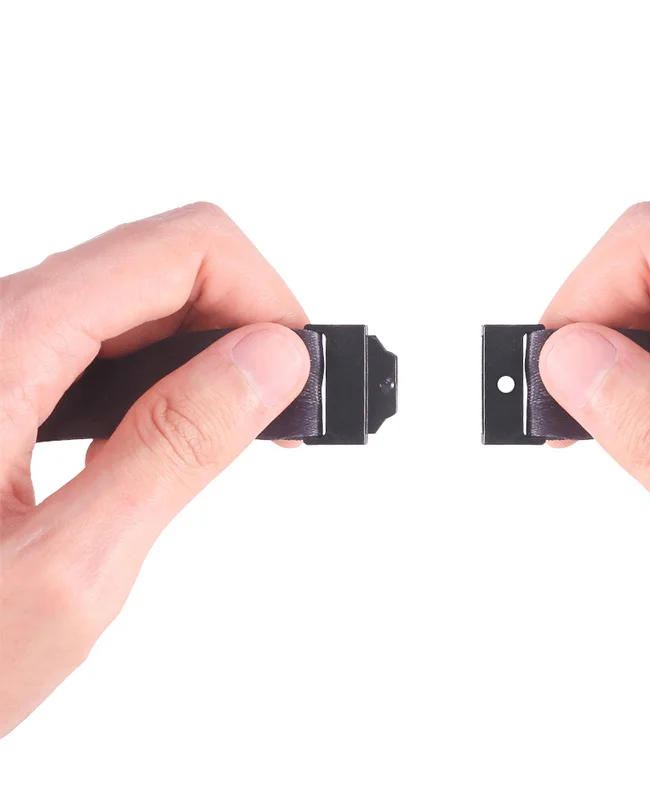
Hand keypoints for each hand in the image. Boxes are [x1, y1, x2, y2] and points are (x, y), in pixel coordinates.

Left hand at [0, 203, 310, 735]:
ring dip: (206, 350)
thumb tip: (269, 361)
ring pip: (137, 296)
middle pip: (161, 259)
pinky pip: (102, 334)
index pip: (180, 249)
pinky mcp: (0, 375)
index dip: (262, 297)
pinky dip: (162, 370)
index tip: (295, 374)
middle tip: (277, 410)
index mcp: (2, 347)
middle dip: (243, 322)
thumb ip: (176, 448)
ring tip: (235, 429)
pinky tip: (173, 432)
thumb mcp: (68, 567)